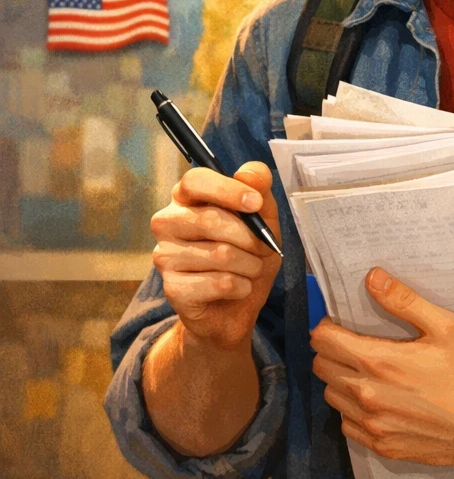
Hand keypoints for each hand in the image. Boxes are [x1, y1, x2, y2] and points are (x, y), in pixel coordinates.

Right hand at [151, 162, 282, 351]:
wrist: (236, 307)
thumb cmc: (246, 255)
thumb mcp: (264, 220)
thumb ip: (260, 191)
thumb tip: (250, 172)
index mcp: (186, 198)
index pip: (195, 180)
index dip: (227, 189)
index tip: (255, 203)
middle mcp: (167, 222)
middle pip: (210, 219)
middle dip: (249, 237)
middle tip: (263, 248)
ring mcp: (165, 255)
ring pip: (220, 254)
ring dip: (250, 265)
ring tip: (250, 269)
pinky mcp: (172, 287)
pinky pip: (219, 282)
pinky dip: (241, 286)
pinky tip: (238, 288)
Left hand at [310, 269, 453, 469]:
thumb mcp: (445, 327)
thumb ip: (404, 301)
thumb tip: (372, 277)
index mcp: (378, 362)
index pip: (323, 341)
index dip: (327, 327)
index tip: (340, 324)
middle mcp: (366, 395)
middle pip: (322, 367)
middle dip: (331, 351)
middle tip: (354, 345)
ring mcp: (371, 425)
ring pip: (331, 396)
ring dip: (340, 380)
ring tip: (364, 372)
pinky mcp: (380, 446)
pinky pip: (347, 425)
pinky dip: (352, 410)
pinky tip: (375, 401)